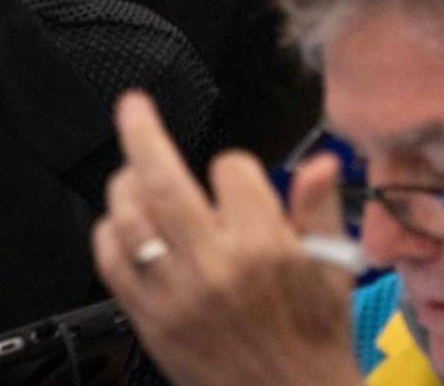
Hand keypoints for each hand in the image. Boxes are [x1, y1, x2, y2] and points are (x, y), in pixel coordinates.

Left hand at [93, 92, 361, 385]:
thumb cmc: (315, 337)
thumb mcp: (334, 269)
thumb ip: (319, 210)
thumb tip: (322, 160)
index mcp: (265, 247)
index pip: (233, 170)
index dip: (237, 167)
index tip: (242, 181)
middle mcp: (213, 265)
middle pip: (163, 179)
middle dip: (143, 133)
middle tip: (132, 106)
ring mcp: (173, 293)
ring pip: (128, 218)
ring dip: (125, 185)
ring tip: (132, 170)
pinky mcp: (148, 319)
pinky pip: (112, 263)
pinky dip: (109, 234)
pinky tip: (122, 223)